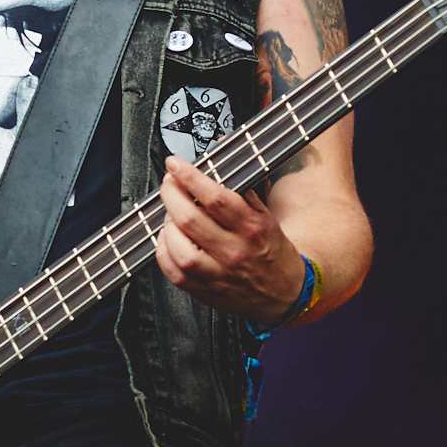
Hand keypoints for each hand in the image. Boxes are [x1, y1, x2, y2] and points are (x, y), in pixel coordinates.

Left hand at [155, 155, 306, 322]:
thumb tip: (220, 152)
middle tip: (169, 184)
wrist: (284, 293)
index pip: (214, 197)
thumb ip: (240, 186)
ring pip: (177, 245)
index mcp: (251, 228)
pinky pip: (171, 269)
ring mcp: (217, 273)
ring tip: (171, 213)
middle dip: (171, 194)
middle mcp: (233, 251)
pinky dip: (163, 249)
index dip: (189, 176)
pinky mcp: (203, 290)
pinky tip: (169, 237)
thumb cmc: (271, 251)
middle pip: (189, 218)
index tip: (175, 164)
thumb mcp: (264, 215)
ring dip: (167, 223)